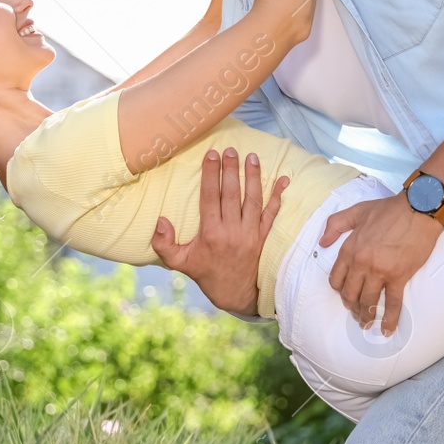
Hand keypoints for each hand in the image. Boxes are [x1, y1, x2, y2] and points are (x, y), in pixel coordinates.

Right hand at [151, 147, 288, 317]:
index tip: (211, 156)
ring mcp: (250, 233)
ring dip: (253, 177)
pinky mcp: (263, 237)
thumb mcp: (179, 262)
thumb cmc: (205, 273)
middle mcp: (232, 231)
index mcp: (211, 233)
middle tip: (230, 150)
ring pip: (253, 200)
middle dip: (231, 170)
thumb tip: (161, 220)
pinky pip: (272, 214)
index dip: (211, 175)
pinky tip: (283, 180)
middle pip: (232, 194)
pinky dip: (278, 197)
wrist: (234, 294)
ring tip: (251, 156)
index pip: (210, 197)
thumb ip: (164, 243)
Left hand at [318, 191, 440, 335]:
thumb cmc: (389, 209)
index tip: (346, 296)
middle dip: (351, 307)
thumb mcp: (357, 210)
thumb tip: (322, 242)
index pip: (337, 279)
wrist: (418, 209)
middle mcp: (361, 263)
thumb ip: (335, 224)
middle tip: (355, 313)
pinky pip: (391, 303)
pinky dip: (388, 319)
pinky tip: (386, 329)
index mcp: (350, 249)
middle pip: (350, 294)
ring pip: (368, 302)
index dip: (340, 291)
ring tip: (367, 324)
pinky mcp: (399, 277)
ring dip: (366, 316)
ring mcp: (379, 272)